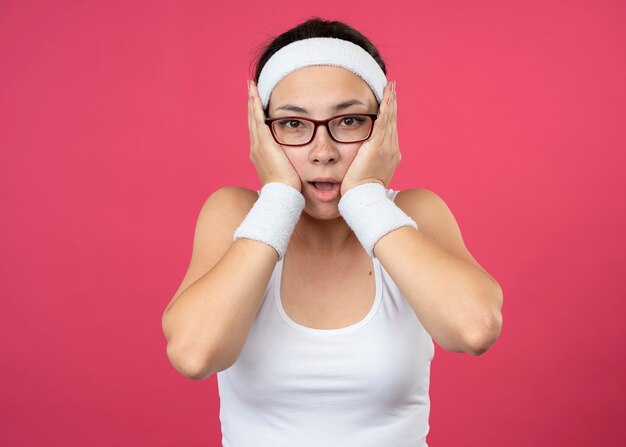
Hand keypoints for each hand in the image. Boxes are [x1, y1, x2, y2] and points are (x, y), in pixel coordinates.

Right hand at [247, 80, 301, 191]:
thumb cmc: (286, 187)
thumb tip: (295, 161)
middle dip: (251, 104)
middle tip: (250, 88)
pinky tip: (256, 97)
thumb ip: (287, 162)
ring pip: (253, 118)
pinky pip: (259, 121)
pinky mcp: (264, 144)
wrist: (281, 194)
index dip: (256, 116)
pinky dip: (256, 108)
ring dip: (252, 101)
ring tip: (251, 87)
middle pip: (252, 121)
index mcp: (260, 153)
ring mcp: (258, 145)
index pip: (257, 130)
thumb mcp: (285, 170)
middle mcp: (256, 148)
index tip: (255, 103)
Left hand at [340, 81, 399, 195]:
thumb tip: (362, 156)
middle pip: (393, 121)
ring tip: (390, 87)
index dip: (390, 113)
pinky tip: (385, 98)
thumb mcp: (368, 171)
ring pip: (389, 119)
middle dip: (392, 103)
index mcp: (390, 154)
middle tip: (393, 87)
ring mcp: (386, 148)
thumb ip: (367, 160)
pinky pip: (382, 124)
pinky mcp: (377, 147)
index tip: (390, 100)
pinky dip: (385, 110)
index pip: (390, 129)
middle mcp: (392, 149)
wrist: (364, 197)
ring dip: (390, 101)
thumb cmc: (362, 189)